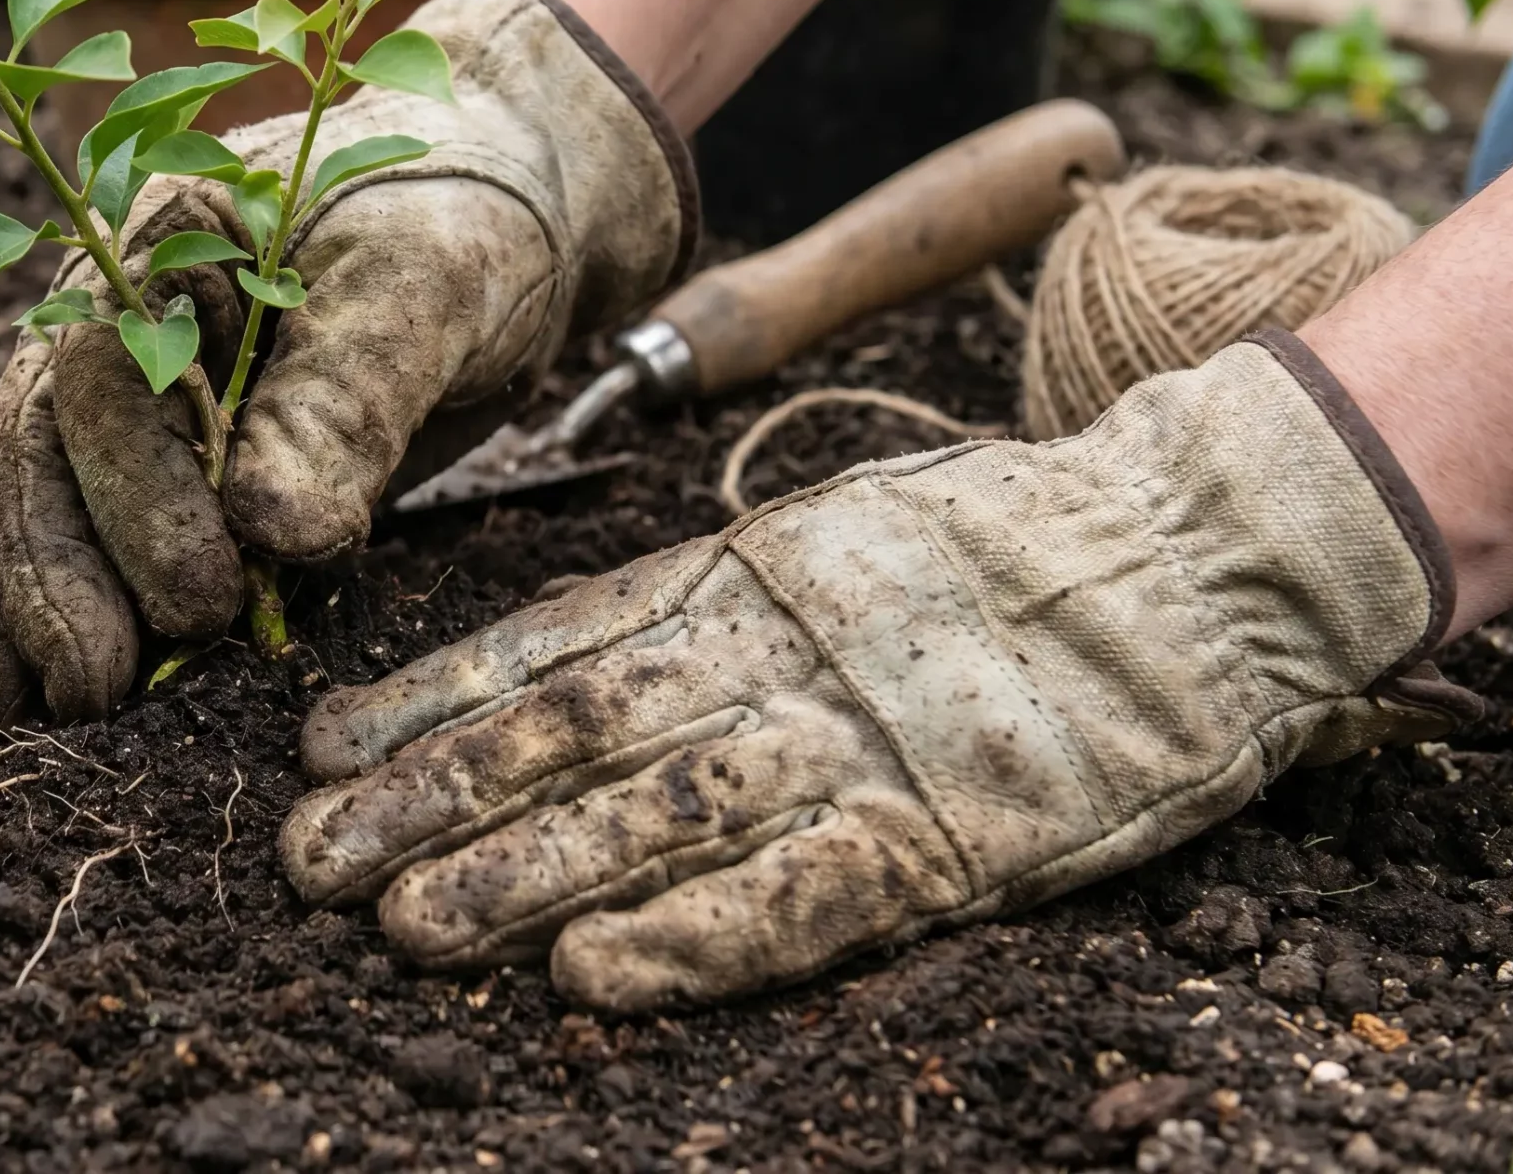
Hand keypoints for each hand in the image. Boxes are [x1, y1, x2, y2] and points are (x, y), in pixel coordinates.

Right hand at [0, 0, 698, 730]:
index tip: (202, 597)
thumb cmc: (466, 228)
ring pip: (26, 502)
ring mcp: (110, 393)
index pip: (109, 374)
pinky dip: (17, 615)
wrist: (495, 221)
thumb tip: (268, 530)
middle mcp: (106, 312)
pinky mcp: (138, 468)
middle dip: (63, 575)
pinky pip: (55, 535)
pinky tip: (3, 702)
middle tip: (110, 687)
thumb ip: (349, 397)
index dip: (138, 496)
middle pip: (37, 448)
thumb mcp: (431, 287)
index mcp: (164, 235)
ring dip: (24, 613)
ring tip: (44, 720)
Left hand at [279, 334, 1477, 1009]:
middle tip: (310, 860)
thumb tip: (548, 669)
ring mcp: (858, 741)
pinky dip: (694, 937)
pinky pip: (803, 896)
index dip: (428, 702)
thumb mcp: (827, 537)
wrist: (1202, 553)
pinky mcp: (951, 833)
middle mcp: (773, 653)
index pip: (549, 644)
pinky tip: (586, 975)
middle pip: (569, 731)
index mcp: (740, 576)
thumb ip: (704, 600)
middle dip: (430, 797)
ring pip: (654, 809)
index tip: (322, 753)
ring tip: (401, 922)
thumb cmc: (1004, 549)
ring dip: (521, 870)